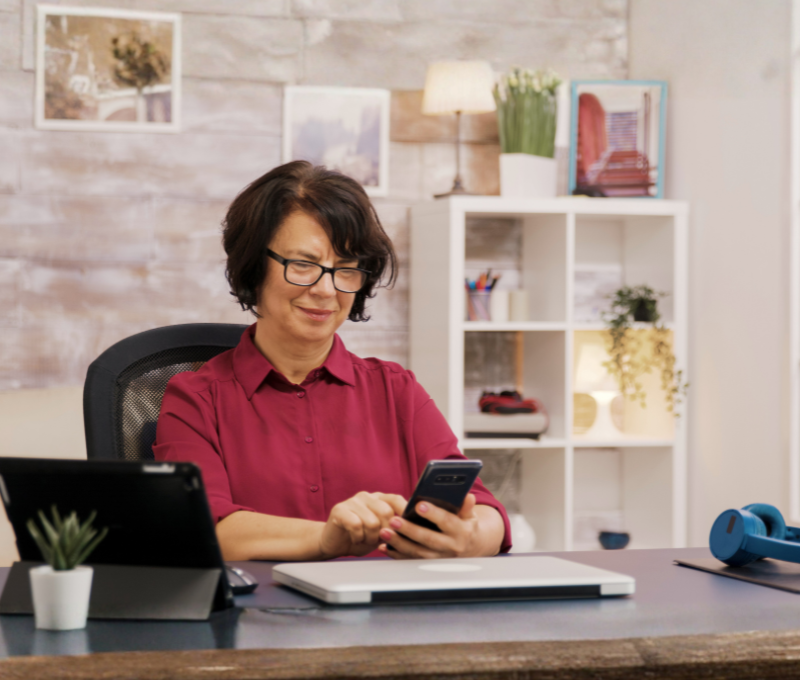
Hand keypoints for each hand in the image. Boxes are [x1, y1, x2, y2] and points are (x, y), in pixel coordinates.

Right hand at [318, 491, 406, 558]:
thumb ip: (394, 527)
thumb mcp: (381, 533)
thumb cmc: (360, 537)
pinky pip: (356, 526)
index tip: (408, 527)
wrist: (334, 543)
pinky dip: (358, 538)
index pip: (396, 499)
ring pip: (372, 522)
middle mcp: (367, 496)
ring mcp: (352, 501)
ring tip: (364, 539)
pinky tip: (355, 539)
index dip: (404, 512)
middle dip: (384, 532)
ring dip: (370, 538)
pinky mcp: (340, 509)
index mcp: (379, 498)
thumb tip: (411, 528)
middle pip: (386, 513)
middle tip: (376, 540)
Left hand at [377, 493, 492, 558]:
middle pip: (428, 539)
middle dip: (410, 530)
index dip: (433, 513)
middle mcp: (450, 547)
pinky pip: (411, 561)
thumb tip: (467, 496)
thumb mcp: (469, 515)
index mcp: (461, 532)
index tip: (418, 505)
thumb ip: (466, 506)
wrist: (469, 547)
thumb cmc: (465, 526)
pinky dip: (396, 555)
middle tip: (394, 520)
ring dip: (399, 543)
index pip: (447, 521)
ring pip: (417, 552)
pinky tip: (385, 547)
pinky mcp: (429, 564)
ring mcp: (439, 558)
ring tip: (384, 533)